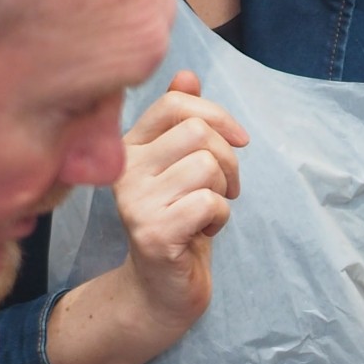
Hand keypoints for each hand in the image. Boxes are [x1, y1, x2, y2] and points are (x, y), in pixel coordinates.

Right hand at [113, 71, 247, 337]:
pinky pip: (209, 203)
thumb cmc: (178, 222)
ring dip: (223, 192)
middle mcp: (123, 170)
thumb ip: (179, 122)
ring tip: (207, 213)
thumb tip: (187, 75)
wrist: (161, 288)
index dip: (217, 115)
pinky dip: (220, 218)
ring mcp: (134, 201)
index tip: (239, 140)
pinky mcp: (152, 232)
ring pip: (207, 166)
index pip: (175, 105)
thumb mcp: (180, 166)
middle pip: (198, 134)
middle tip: (224, 189)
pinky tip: (202, 233)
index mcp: (127, 147)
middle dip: (229, 161)